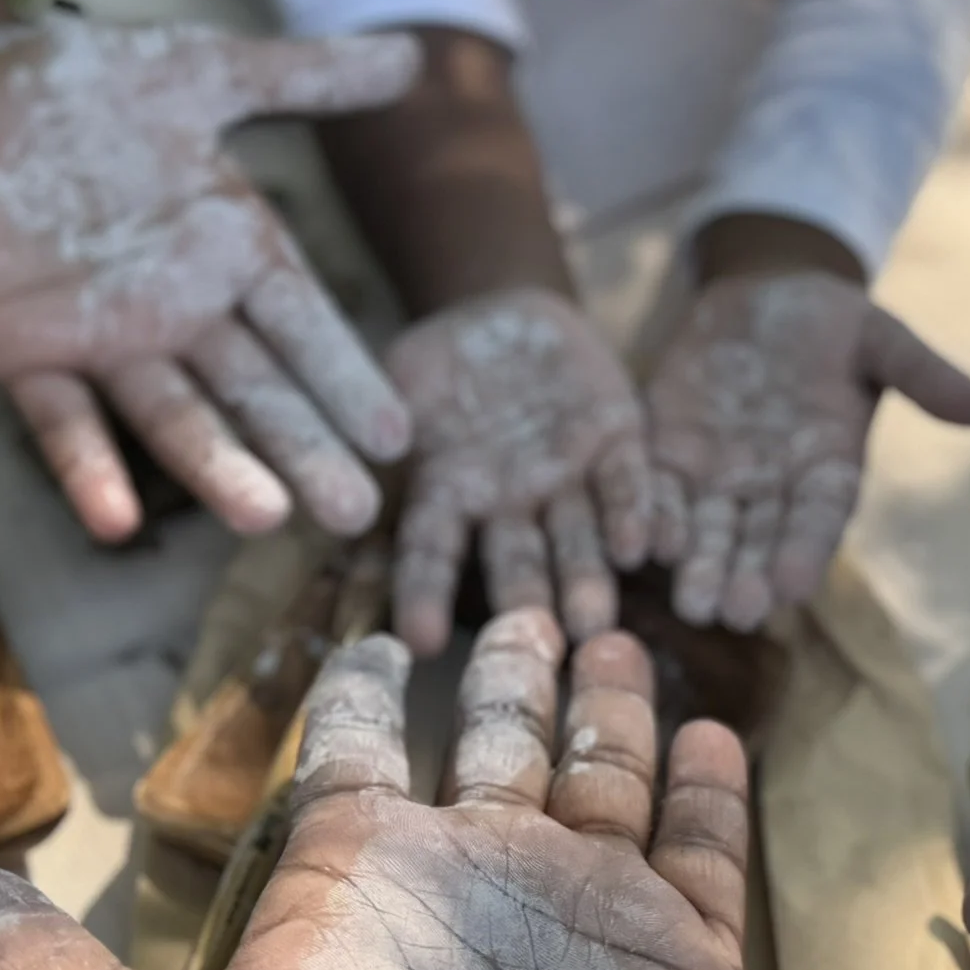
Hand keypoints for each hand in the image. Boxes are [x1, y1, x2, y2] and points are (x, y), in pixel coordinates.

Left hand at [0, 11, 418, 541]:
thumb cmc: (90, 85)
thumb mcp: (205, 72)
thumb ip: (303, 77)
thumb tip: (413, 58)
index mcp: (234, 255)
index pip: (307, 328)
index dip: (347, 380)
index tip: (397, 437)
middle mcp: (183, 314)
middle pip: (256, 391)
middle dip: (306, 450)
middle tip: (355, 514)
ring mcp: (105, 341)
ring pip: (175, 416)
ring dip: (217, 469)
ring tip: (265, 519)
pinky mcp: (25, 352)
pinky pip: (60, 419)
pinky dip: (86, 468)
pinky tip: (115, 521)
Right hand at [385, 288, 650, 655]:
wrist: (505, 315)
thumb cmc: (432, 364)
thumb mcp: (387, 389)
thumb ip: (366, 433)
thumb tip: (327, 477)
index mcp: (446, 496)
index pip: (431, 555)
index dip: (425, 596)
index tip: (418, 644)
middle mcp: (509, 506)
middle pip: (519, 564)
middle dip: (529, 606)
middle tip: (538, 654)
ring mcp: (565, 481)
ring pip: (579, 539)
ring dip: (589, 580)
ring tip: (595, 624)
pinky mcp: (617, 443)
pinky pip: (629, 483)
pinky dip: (635, 514)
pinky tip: (642, 548)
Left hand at [644, 270, 969, 629]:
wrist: (761, 294)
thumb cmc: (831, 321)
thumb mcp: (879, 336)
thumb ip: (919, 373)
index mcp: (827, 470)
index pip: (818, 520)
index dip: (805, 551)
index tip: (795, 586)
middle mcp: (772, 489)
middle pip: (758, 542)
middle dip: (745, 577)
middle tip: (734, 614)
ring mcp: (717, 479)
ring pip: (705, 533)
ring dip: (697, 567)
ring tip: (690, 603)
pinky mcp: (668, 455)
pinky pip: (654, 494)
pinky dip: (646, 519)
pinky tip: (634, 545)